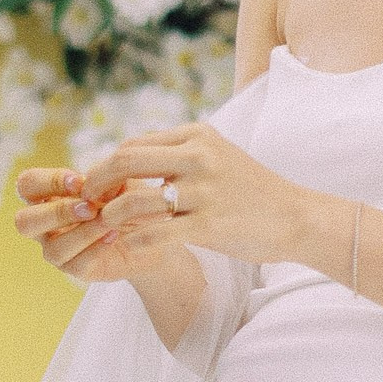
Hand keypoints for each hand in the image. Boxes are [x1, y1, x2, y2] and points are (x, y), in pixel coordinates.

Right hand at [11, 166, 153, 285]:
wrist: (149, 229)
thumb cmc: (125, 198)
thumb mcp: (118, 180)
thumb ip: (104, 176)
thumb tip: (93, 181)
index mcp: (46, 196)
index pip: (28, 185)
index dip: (49, 181)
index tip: (80, 181)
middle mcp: (44, 226)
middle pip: (24, 222)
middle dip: (56, 213)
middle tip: (89, 207)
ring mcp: (57, 250)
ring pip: (53, 249)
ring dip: (83, 232)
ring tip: (109, 221)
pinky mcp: (76, 269)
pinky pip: (77, 264)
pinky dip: (96, 248)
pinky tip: (113, 234)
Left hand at [72, 122, 304, 265]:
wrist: (295, 217)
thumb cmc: (250, 191)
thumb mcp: (216, 157)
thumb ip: (177, 154)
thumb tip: (129, 160)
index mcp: (197, 135)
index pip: (133, 144)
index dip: (106, 166)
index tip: (96, 187)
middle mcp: (199, 156)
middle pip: (126, 160)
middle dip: (97, 183)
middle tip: (86, 203)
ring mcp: (205, 191)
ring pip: (138, 200)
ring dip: (113, 216)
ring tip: (107, 227)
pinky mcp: (211, 224)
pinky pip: (157, 234)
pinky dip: (135, 241)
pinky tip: (128, 245)